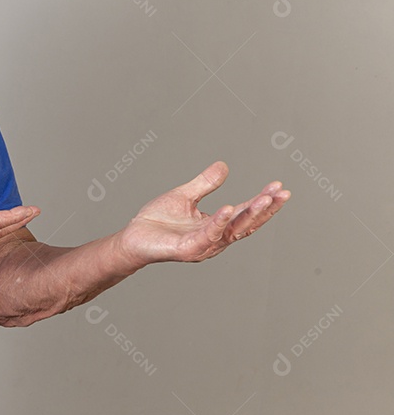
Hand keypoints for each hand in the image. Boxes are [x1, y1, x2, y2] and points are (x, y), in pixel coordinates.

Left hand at [118, 161, 289, 266]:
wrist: (132, 237)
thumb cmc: (157, 221)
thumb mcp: (184, 196)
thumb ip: (204, 184)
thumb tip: (224, 165)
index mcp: (216, 226)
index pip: (245, 213)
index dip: (263, 201)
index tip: (279, 187)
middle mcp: (215, 239)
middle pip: (246, 224)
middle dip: (266, 209)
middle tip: (283, 193)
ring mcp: (203, 246)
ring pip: (233, 231)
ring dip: (250, 214)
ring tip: (265, 199)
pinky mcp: (188, 249)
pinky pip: (207, 235)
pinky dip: (219, 222)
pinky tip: (229, 208)